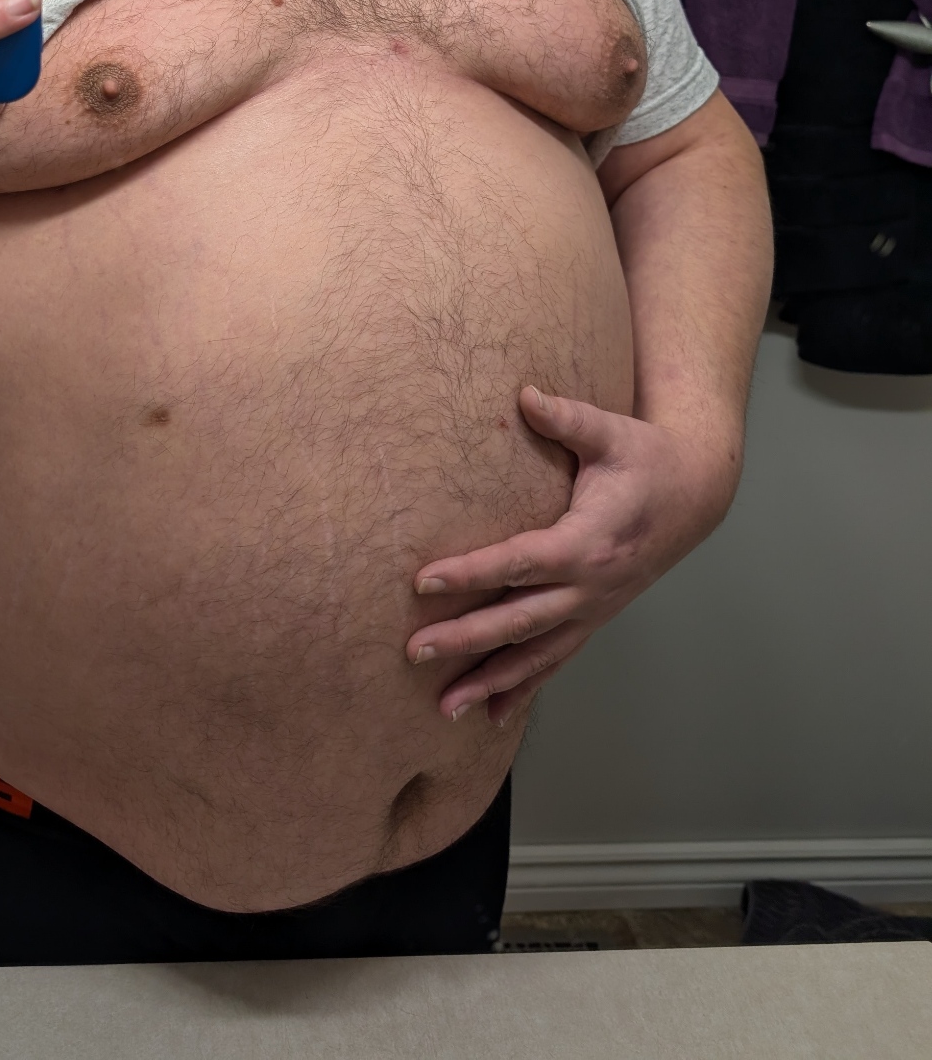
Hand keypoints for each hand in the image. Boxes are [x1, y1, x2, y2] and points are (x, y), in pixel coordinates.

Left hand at [404, 385, 737, 726]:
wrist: (695, 494)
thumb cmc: (646, 458)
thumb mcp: (612, 431)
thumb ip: (568, 417)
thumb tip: (526, 394)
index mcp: (589, 541)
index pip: (520, 563)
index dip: (472, 574)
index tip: (424, 581)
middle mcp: (590, 586)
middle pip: (519, 620)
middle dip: (466, 639)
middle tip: (414, 652)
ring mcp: (593, 609)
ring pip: (536, 655)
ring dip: (490, 682)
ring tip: (443, 709)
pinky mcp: (593, 617)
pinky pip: (555, 660)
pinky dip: (523, 689)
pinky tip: (490, 715)